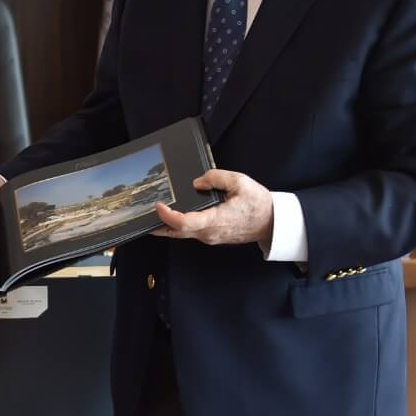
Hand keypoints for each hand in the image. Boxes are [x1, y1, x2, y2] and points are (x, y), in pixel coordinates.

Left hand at [152, 169, 273, 246]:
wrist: (272, 222)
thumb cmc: (258, 203)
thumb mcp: (240, 182)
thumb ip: (217, 178)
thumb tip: (197, 181)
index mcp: (215, 220)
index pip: (184, 222)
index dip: (167, 216)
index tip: (158, 205)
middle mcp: (209, 233)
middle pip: (176, 232)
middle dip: (158, 224)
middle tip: (143, 213)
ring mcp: (210, 237)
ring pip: (182, 234)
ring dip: (166, 226)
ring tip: (154, 213)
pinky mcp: (212, 236)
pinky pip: (190, 233)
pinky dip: (178, 226)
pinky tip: (173, 215)